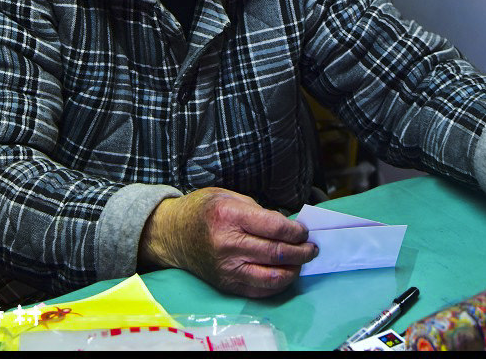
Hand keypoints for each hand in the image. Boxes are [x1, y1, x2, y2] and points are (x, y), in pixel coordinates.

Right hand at [138, 186, 316, 297]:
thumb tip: (285, 225)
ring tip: (302, 262)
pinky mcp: (226, 284)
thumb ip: (257, 210)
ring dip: (294, 270)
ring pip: (271, 276)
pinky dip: (278, 283)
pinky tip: (285, 274)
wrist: (173, 234)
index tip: (304, 230)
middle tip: (312, 247)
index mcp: (229, 216)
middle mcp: (228, 244)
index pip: (274, 227)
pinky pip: (259, 289)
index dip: (295, 230)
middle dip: (301, 251)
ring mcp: (227, 268)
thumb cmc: (202, 210)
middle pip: (276, 252)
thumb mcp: (228, 196)